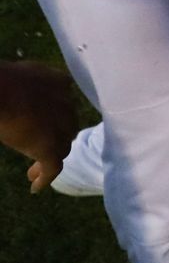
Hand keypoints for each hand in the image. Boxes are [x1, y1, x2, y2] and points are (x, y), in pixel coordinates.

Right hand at [0, 62, 78, 192]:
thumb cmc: (1, 81)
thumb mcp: (15, 76)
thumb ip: (23, 85)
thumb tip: (12, 88)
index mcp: (59, 83)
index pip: (63, 102)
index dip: (57, 115)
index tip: (46, 123)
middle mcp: (66, 104)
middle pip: (67, 126)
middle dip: (57, 136)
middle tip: (41, 146)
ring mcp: (60, 127)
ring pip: (62, 147)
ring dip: (51, 158)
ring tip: (34, 170)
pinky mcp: (50, 147)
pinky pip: (53, 167)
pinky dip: (45, 177)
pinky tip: (35, 186)